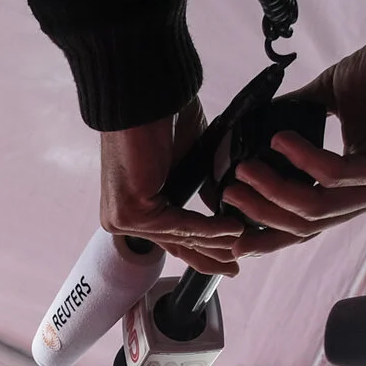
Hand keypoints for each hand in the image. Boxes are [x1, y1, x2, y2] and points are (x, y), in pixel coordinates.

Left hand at [99, 100, 248, 274]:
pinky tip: (233, 230)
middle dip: (209, 258)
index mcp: (131, 208)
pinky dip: (208, 229)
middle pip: (176, 243)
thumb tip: (221, 214)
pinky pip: (179, 226)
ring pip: (181, 236)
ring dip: (216, 244)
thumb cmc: (160, 120)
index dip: (201, 251)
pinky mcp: (132, 212)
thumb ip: (198, 191)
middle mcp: (122, 218)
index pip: (171, 236)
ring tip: (243, 246)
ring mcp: (123, 218)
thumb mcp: (186, 164)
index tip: (228, 259)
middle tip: (235, 269)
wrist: (141, 96)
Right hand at [221, 37, 365, 248]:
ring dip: (275, 192)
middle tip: (228, 193)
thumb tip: (253, 123)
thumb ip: (296, 114)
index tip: (229, 223)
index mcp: (351, 188)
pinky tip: (280, 138)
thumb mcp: (330, 98)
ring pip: (316, 208)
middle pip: (304, 226)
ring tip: (245, 169)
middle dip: (261, 214)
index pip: (303, 225)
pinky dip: (303, 159)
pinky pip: (336, 175)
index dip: (266, 231)